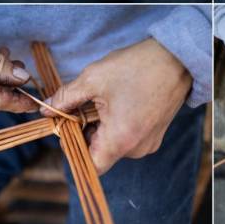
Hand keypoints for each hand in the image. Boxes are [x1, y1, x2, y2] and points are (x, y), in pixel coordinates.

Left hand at [42, 38, 190, 173]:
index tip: (68, 127)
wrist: (177, 57)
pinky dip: (119, 125)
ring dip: (103, 127)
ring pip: (115, 145)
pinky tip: (120, 101)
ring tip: (104, 100)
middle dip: (86, 132)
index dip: (73, 149)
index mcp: (120, 140)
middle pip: (101, 154)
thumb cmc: (137, 67)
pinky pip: (130, 138)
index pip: (89, 166)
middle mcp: (137, 148)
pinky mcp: (156, 133)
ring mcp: (149, 142)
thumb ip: (66, 98)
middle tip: (82, 106)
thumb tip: (47, 109)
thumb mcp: (94, 78)